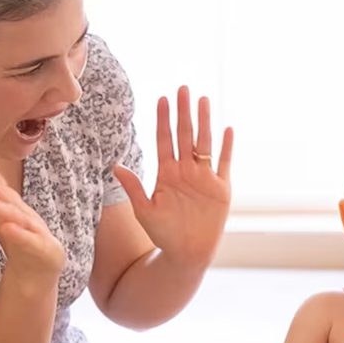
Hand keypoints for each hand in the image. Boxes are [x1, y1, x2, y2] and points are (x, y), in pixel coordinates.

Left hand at [0, 157, 64, 278]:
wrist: (41, 278)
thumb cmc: (22, 248)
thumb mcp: (4, 223)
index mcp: (19, 211)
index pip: (4, 190)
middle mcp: (29, 218)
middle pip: (9, 199)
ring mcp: (38, 233)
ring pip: (16, 217)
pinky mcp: (45, 251)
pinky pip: (29, 241)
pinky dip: (18, 234)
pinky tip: (6, 227)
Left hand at [113, 85, 232, 267]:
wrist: (186, 254)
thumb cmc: (164, 234)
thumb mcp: (145, 211)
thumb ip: (134, 188)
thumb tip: (116, 166)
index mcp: (167, 174)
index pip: (164, 140)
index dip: (163, 120)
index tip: (162, 99)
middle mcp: (186, 171)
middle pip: (185, 135)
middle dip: (183, 112)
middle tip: (182, 88)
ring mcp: (204, 178)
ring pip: (204, 143)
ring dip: (204, 121)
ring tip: (204, 100)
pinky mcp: (220, 189)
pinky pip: (224, 164)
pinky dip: (226, 148)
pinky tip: (228, 129)